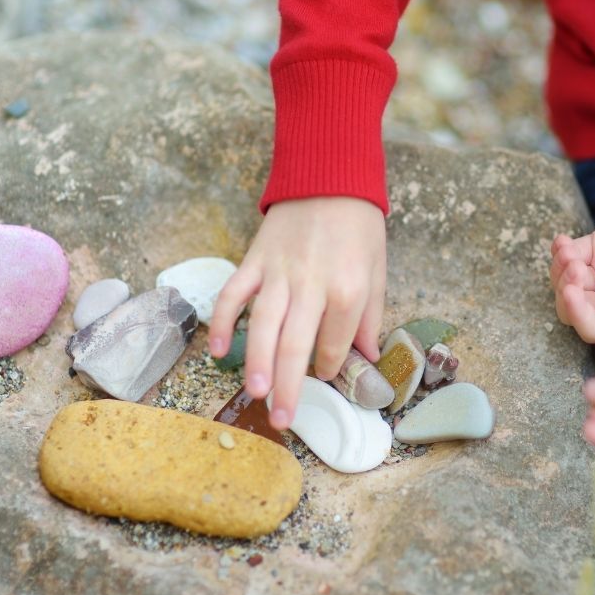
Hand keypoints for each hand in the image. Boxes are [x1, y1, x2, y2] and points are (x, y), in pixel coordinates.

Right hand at [208, 197, 385, 429]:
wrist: (330, 176)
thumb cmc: (359, 227)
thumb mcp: (378, 269)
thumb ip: (371, 316)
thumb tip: (367, 357)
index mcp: (348, 288)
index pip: (336, 343)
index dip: (331, 366)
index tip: (326, 376)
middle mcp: (311, 284)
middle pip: (296, 345)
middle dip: (288, 386)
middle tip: (282, 419)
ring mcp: (278, 272)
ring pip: (262, 326)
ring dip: (256, 363)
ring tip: (254, 394)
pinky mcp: (254, 260)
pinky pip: (233, 294)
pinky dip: (220, 321)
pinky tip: (216, 351)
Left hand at [550, 187, 594, 363]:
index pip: (591, 327)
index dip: (577, 314)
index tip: (572, 293)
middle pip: (572, 305)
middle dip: (566, 290)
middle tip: (576, 270)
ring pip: (566, 279)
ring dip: (561, 269)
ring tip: (571, 254)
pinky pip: (571, 252)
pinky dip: (561, 249)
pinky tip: (563, 242)